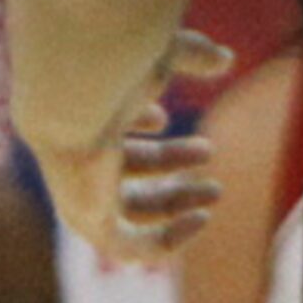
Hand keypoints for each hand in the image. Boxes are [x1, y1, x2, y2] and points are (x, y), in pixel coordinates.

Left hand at [32, 29, 232, 264]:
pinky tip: (201, 219)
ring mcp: (83, 194)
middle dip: (169, 164)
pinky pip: (131, 246)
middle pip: (126, 172)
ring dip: (176, 203)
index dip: (138, 125)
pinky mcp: (91, 221)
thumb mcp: (164, 58)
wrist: (77, 98)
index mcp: (87, 121)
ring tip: (215, 191)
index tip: (161, 116)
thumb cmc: (117, 68)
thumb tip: (226, 58)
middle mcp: (79, 163)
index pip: (109, 132)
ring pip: (131, 211)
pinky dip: (168, 239)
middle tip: (210, 151)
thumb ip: (194, 56)